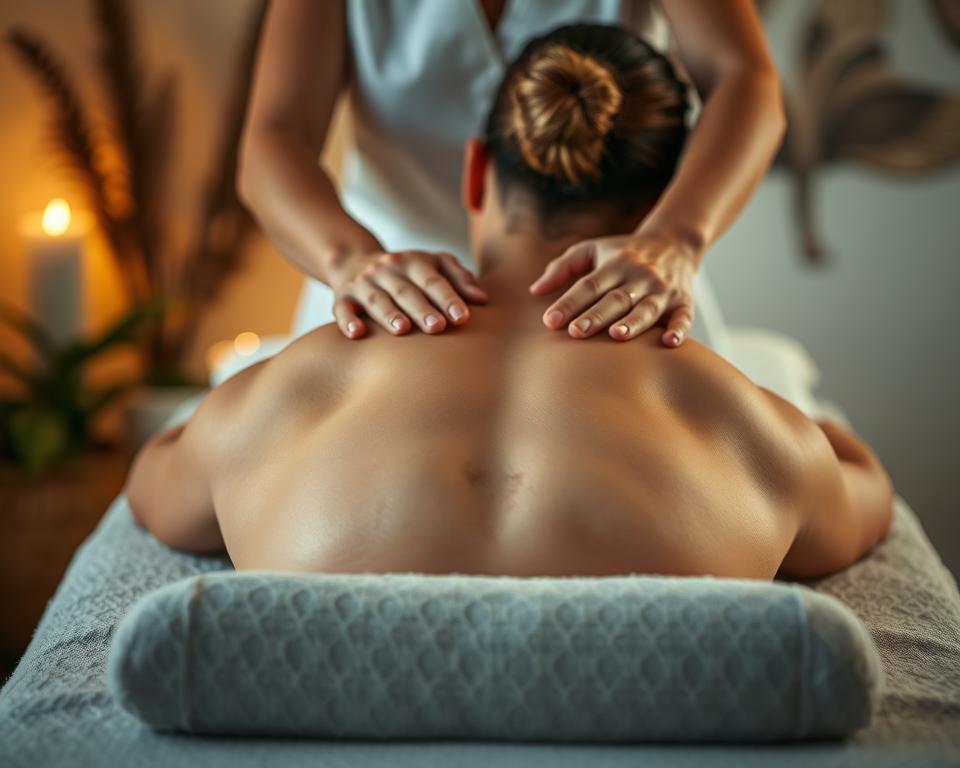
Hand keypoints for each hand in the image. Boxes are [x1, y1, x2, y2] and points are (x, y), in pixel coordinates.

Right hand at [329, 250, 487, 338]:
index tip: (462, 317)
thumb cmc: (408, 272)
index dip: (447, 298)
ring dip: (389, 314)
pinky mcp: (342, 297)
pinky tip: (356, 334)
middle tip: (438, 327)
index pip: (433, 280)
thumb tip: (482, 300)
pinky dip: (348, 321)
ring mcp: (363, 283)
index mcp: (414, 262)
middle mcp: (387, 269)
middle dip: (422, 309)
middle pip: (406, 291)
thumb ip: (459, 278)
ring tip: (403, 330)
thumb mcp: (434, 265)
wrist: (354, 261)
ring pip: (377, 299)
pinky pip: (343, 309)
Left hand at [528, 232, 700, 346]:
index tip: (550, 321)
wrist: (675, 242)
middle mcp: (640, 275)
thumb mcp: (592, 249)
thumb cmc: (623, 252)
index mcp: (615, 262)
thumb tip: (534, 291)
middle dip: (596, 315)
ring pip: (647, 308)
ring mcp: (663, 290)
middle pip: (616, 298)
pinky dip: (679, 330)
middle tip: (576, 332)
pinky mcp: (683, 302)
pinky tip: (669, 343)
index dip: (569, 302)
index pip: (589, 285)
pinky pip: (684, 317)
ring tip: (617, 336)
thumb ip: (562, 268)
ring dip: (633, 323)